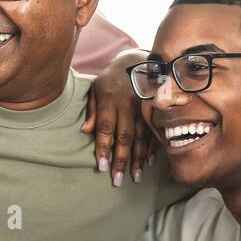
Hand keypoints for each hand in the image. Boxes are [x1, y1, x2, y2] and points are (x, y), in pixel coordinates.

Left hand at [81, 49, 151, 186]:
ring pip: (141, 137)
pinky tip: (147, 162)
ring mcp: (144, 107)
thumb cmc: (110, 79)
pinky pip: (153, 132)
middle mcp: (128, 104)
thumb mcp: (95, 89)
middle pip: (124, 137)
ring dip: (138, 159)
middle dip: (121, 160)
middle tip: (118, 180)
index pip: (105, 128)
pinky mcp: (155, 109)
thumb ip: (92, 111)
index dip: (104, 149)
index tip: (102, 167)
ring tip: (135, 176)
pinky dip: (151, 149)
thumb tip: (85, 133)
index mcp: (109, 99)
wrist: (136, 60)